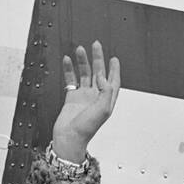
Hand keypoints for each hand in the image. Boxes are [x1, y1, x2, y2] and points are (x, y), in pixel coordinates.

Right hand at [53, 40, 119, 158]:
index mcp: (106, 100)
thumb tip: (103, 76)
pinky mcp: (72, 97)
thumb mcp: (102, 110)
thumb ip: (105, 91)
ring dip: (83, 61)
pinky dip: (69, 69)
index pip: (113, 81)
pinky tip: (68, 60)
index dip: (114, 70)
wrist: (69, 137)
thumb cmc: (86, 129)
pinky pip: (71, 80)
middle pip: (99, 73)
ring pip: (85, 74)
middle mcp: (96, 97)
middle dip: (98, 59)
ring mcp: (84, 96)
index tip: (114, 58)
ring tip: (79, 50)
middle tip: (96, 45)